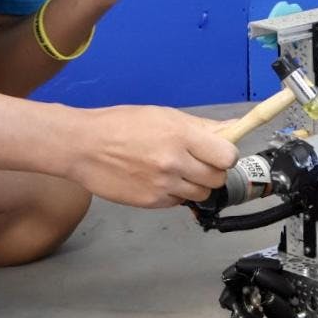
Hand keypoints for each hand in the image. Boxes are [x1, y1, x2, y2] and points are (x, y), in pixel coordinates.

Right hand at [72, 105, 236, 207]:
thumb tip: (234, 126)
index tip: (219, 152)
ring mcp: (163, 185)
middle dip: (212, 170)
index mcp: (181, 136)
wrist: (82, 146)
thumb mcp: (164, 115)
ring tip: (177, 170)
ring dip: (196, 184)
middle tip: (198, 161)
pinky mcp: (151, 202)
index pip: (228, 156)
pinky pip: (179, 201)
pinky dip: (176, 193)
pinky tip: (160, 179)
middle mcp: (174, 163)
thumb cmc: (121, 125)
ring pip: (202, 193)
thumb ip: (201, 126)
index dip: (226, 155)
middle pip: (218, 178)